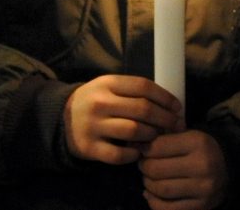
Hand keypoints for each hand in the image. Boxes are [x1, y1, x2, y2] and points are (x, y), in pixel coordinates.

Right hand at [63, 75, 181, 164]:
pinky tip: (138, 152)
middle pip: (143, 109)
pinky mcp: (90, 147)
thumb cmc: (95, 101)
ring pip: (134, 131)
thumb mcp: (108, 87)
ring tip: (157, 137)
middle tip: (175, 125)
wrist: (62, 119)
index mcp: (107, 83)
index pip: (143, 87)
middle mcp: (100, 103)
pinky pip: (120, 155)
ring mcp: (94, 126)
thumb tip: (169, 104)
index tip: (177, 107)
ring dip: (151, 135)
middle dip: (165, 118)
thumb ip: (133, 91)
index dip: (165, 97)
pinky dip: (134, 155)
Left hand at [138, 130, 228, 209]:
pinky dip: (153, 202)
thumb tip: (133, 144)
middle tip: (143, 165)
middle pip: (155, 169)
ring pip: (160, 189)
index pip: (157, 147)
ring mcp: (203, 189)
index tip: (142, 150)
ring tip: (149, 178)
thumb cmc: (200, 150)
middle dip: (143, 167)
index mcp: (197, 142)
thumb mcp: (187, 135)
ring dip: (148, 184)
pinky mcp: (201, 206)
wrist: (228, 170)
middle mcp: (202, 166)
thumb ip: (163, 138)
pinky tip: (151, 195)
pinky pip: (167, 208)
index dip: (143, 149)